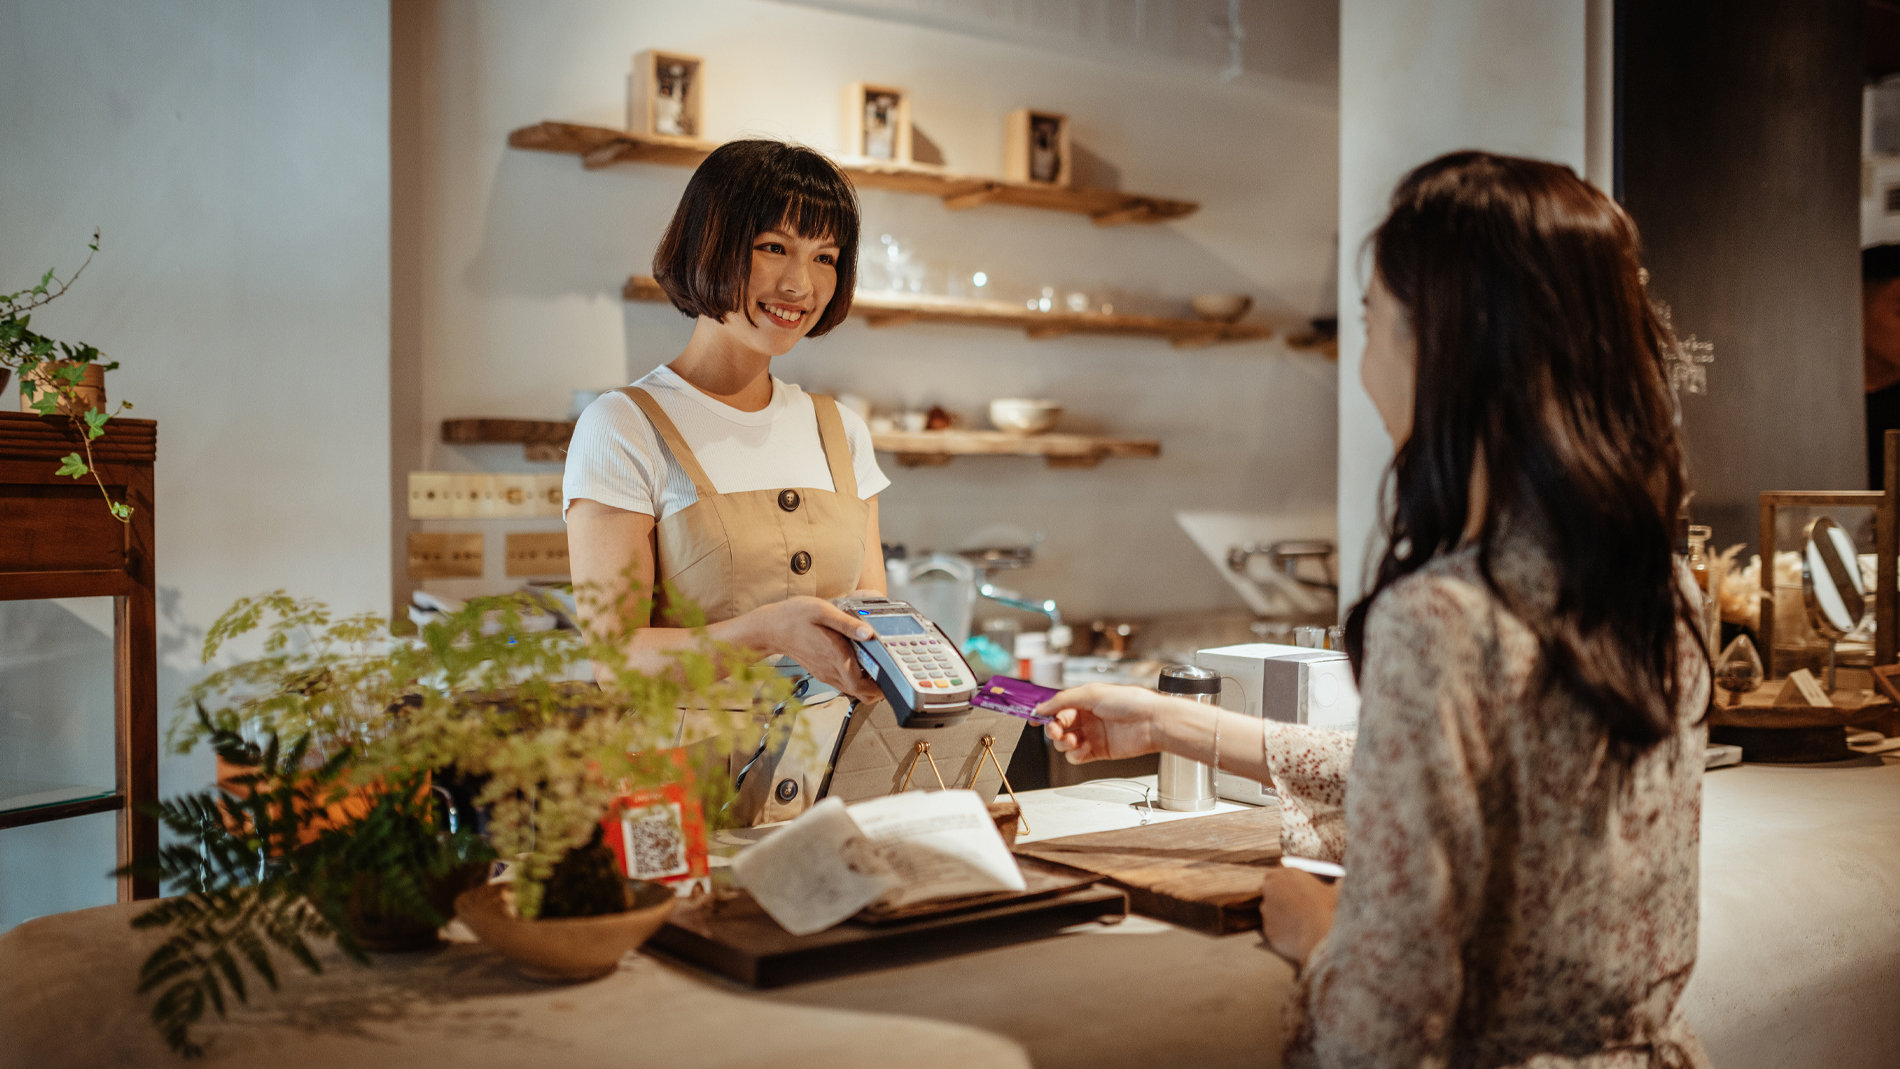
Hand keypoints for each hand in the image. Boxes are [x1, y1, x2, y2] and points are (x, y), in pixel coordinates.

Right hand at [748, 596, 883, 702]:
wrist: (771, 627)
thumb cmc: (794, 617)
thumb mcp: (823, 611)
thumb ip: (848, 623)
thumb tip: (869, 632)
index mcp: (834, 657)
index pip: (860, 685)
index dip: (879, 687)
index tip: (891, 679)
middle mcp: (830, 670)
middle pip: (860, 693)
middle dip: (878, 689)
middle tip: (889, 674)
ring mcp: (825, 673)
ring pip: (852, 690)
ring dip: (867, 685)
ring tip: (878, 668)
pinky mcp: (822, 671)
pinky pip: (843, 682)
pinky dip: (855, 679)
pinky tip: (860, 662)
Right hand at [1036, 683, 1164, 762]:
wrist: (1152, 723)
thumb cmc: (1130, 702)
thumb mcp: (1092, 693)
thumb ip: (1063, 700)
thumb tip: (1042, 706)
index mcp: (1085, 700)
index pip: (1058, 707)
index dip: (1046, 713)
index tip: (1035, 718)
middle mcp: (1088, 717)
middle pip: (1059, 726)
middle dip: (1054, 729)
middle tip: (1056, 730)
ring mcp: (1093, 735)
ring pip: (1065, 743)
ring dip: (1063, 742)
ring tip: (1072, 740)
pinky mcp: (1099, 751)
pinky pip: (1077, 756)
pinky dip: (1075, 754)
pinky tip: (1082, 749)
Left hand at [1258, 867, 1338, 967]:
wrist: (1322, 936)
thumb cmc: (1330, 910)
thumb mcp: (1335, 890)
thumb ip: (1333, 883)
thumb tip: (1341, 881)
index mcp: (1286, 873)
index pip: (1276, 873)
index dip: (1284, 883)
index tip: (1293, 890)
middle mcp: (1271, 888)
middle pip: (1270, 890)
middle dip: (1279, 897)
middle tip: (1296, 907)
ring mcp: (1266, 909)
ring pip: (1270, 911)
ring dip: (1280, 915)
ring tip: (1300, 924)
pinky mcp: (1267, 929)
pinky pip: (1274, 930)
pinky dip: (1282, 932)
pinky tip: (1297, 936)